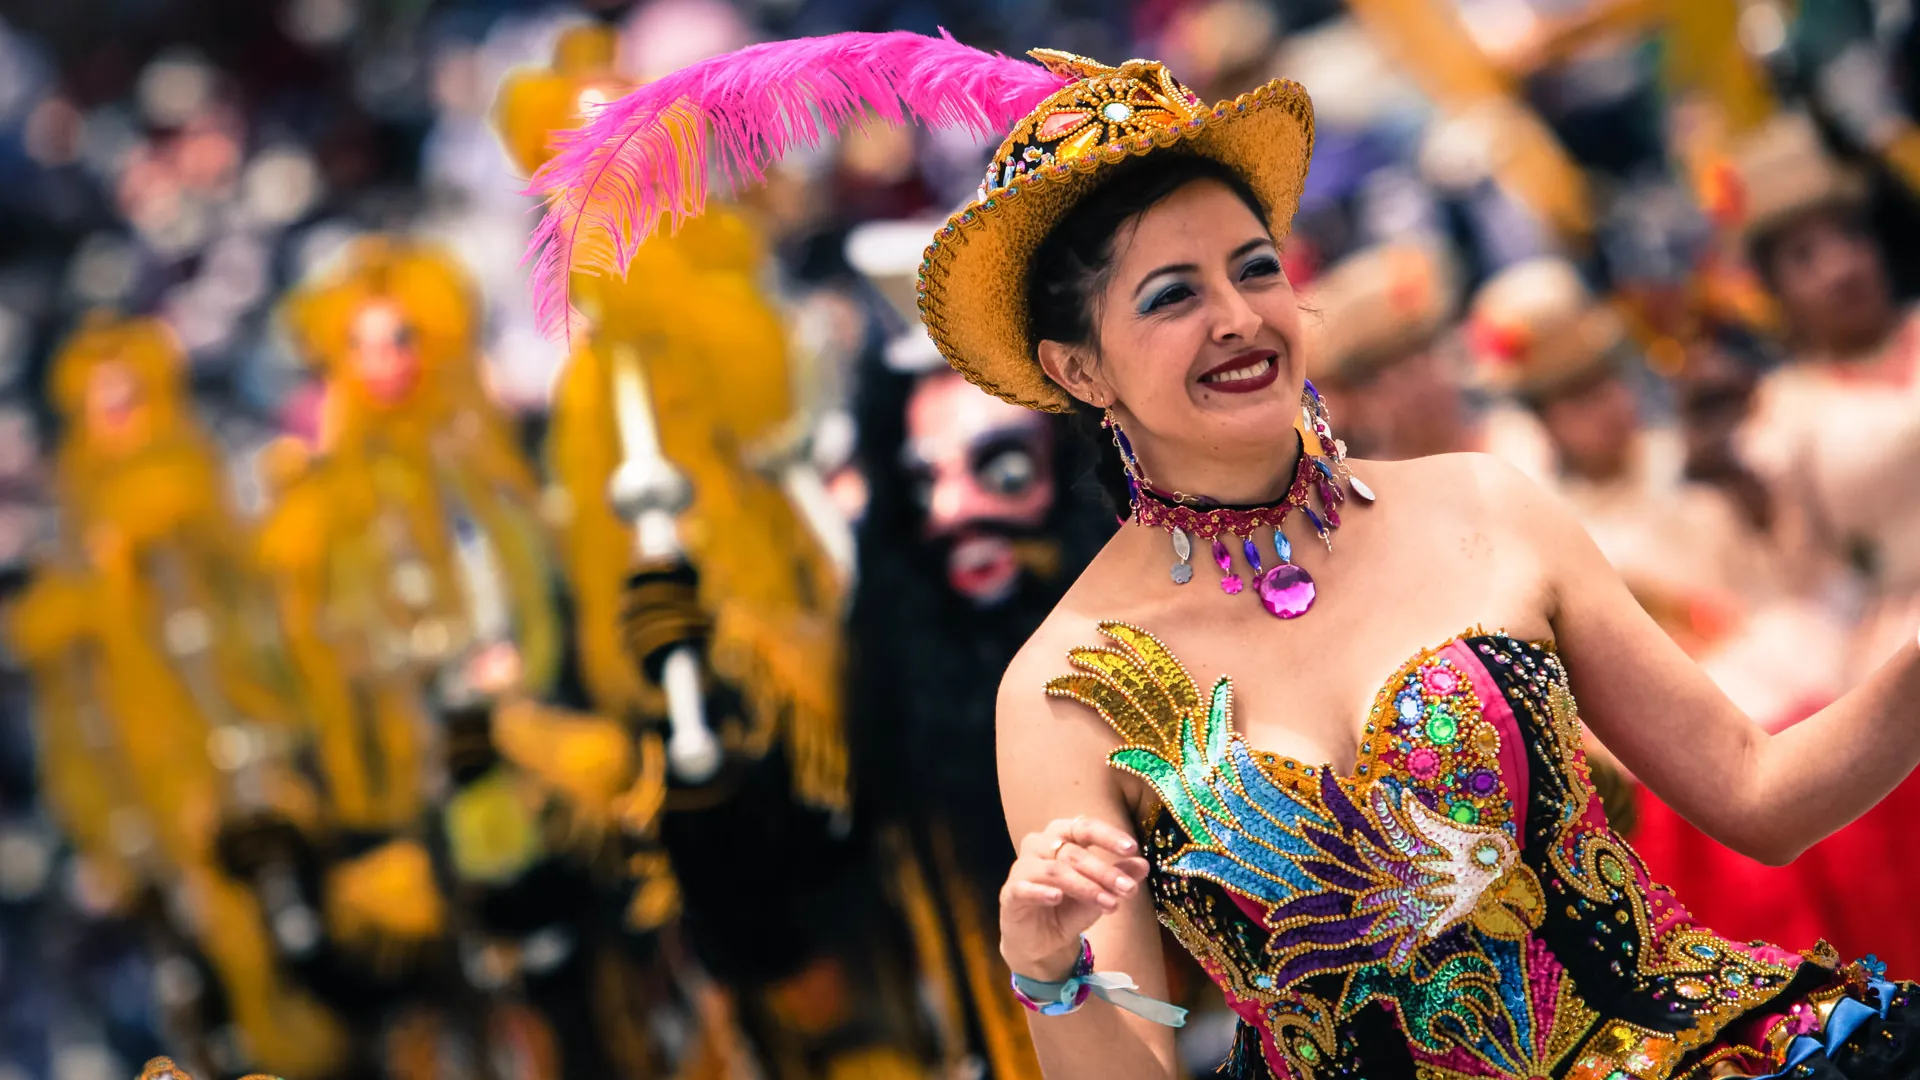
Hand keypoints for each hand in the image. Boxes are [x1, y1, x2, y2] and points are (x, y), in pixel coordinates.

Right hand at [999, 816, 1149, 979]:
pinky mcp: (1010, 893)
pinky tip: (1058, 898)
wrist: (1041, 943)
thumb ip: (1119, 876)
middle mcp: (1039, 845)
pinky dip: (1042, 891)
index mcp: (1061, 836)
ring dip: (1085, 887)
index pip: (1084, 827)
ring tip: (1109, 904)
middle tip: (1128, 889)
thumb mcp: (1100, 893)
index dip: (1108, 836)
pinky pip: (1025, 887)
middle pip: (1073, 852)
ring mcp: (1022, 868)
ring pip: (1054, 870)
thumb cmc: (1069, 909)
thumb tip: (1143, 864)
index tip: (1132, 849)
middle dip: (1104, 871)